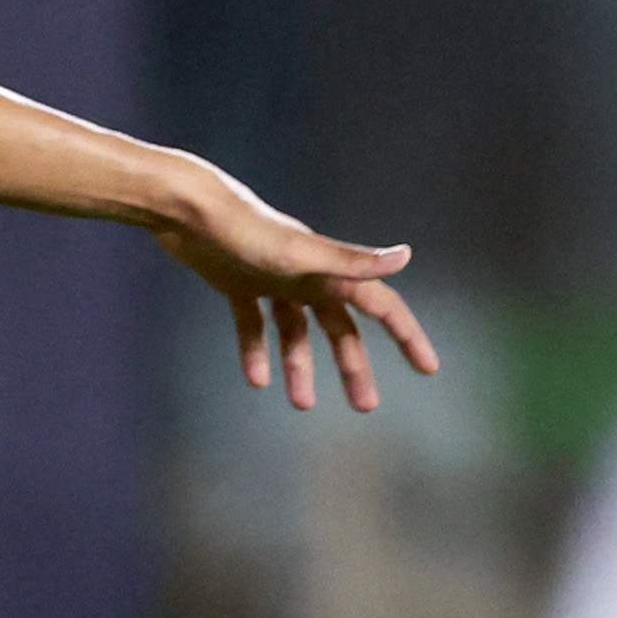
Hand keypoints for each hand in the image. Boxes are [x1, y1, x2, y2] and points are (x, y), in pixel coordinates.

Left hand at [159, 171, 437, 414]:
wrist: (189, 212)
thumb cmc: (246, 231)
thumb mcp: (301, 253)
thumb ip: (351, 261)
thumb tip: (406, 256)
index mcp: (330, 271)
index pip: (382, 307)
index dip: (407, 336)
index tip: (428, 368)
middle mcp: (308, 276)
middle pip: (341, 329)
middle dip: (354, 366)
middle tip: (365, 405)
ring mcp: (273, 281)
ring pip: (297, 332)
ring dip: (301, 367)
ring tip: (302, 404)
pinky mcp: (239, 285)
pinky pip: (253, 325)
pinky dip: (256, 351)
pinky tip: (256, 381)